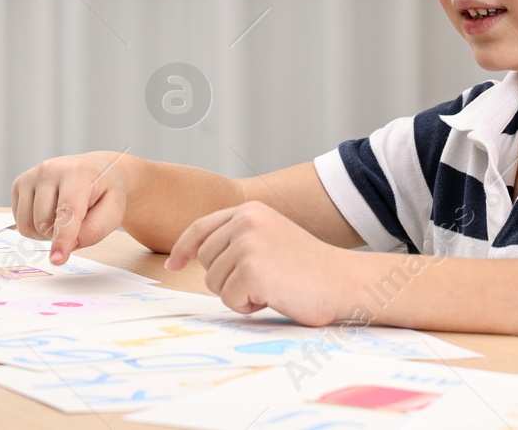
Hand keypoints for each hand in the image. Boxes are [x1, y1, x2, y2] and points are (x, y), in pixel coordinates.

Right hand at [11, 150, 133, 264]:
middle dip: (58, 235)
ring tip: (62, 220)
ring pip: (27, 225)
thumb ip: (94, 230)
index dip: (62, 239)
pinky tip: (49, 214)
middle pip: (43, 222)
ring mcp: (30, 175)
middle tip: (76, 224)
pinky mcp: (19, 183)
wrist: (96, 170)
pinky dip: (34, 227)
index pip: (66, 212)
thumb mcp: (114, 211)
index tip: (57, 259)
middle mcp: (48, 170)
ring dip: (44, 233)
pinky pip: (19, 221)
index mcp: (76, 173)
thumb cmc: (104, 191)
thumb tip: (69, 245)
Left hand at [165, 201, 351, 325]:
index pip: (201, 228)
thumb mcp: (271, 236)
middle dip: (226, 279)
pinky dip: (249, 306)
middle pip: (206, 260)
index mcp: (249, 211)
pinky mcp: (251, 271)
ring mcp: (247, 245)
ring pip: (215, 283)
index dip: (184, 248)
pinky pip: (230, 300)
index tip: (173, 264)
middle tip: (262, 282)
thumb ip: (239, 237)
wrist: (344, 281)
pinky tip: (275, 296)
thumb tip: (198, 254)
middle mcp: (245, 222)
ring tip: (273, 286)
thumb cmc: (309, 268)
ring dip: (240, 294)